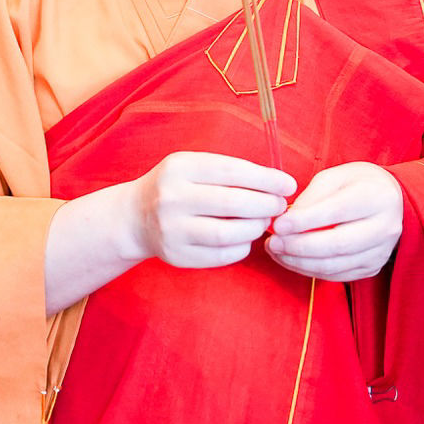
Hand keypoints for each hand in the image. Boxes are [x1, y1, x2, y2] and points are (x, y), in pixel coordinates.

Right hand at [128, 151, 296, 269]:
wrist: (134, 217)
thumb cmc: (177, 187)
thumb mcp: (193, 166)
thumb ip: (229, 172)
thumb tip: (277, 184)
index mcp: (179, 168)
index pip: (233, 171)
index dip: (267, 179)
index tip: (289, 185)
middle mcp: (172, 198)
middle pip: (234, 203)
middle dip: (267, 204)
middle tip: (280, 206)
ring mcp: (172, 229)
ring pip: (229, 233)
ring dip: (256, 227)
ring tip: (263, 221)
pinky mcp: (176, 256)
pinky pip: (221, 255)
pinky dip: (242, 246)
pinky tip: (245, 238)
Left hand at [265, 162, 402, 281]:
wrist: (390, 200)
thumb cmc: (357, 184)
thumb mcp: (335, 177)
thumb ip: (312, 197)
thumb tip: (287, 220)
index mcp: (377, 197)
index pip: (337, 212)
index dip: (304, 221)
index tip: (278, 224)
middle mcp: (384, 227)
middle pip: (337, 244)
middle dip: (299, 246)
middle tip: (273, 242)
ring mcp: (380, 252)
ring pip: (335, 265)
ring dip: (299, 262)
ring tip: (276, 251)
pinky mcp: (372, 268)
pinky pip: (337, 276)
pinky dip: (309, 270)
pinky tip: (292, 260)